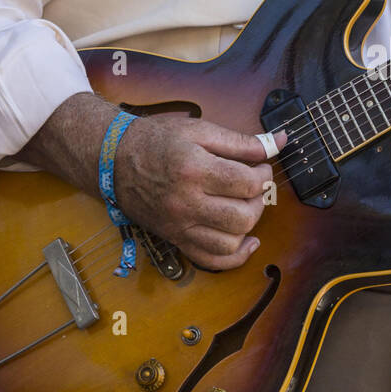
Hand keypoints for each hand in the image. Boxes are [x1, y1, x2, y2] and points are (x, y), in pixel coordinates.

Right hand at [112, 115, 285, 271]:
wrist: (112, 160)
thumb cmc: (155, 141)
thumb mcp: (199, 130)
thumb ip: (241, 141)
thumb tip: (278, 142)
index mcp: (193, 170)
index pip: (247, 183)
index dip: (263, 175)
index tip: (260, 168)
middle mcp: (186, 203)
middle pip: (243, 217)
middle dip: (258, 200)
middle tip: (253, 186)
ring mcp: (179, 225)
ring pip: (230, 243)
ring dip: (248, 226)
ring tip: (244, 206)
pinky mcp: (175, 239)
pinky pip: (211, 261)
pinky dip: (235, 257)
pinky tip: (247, 241)